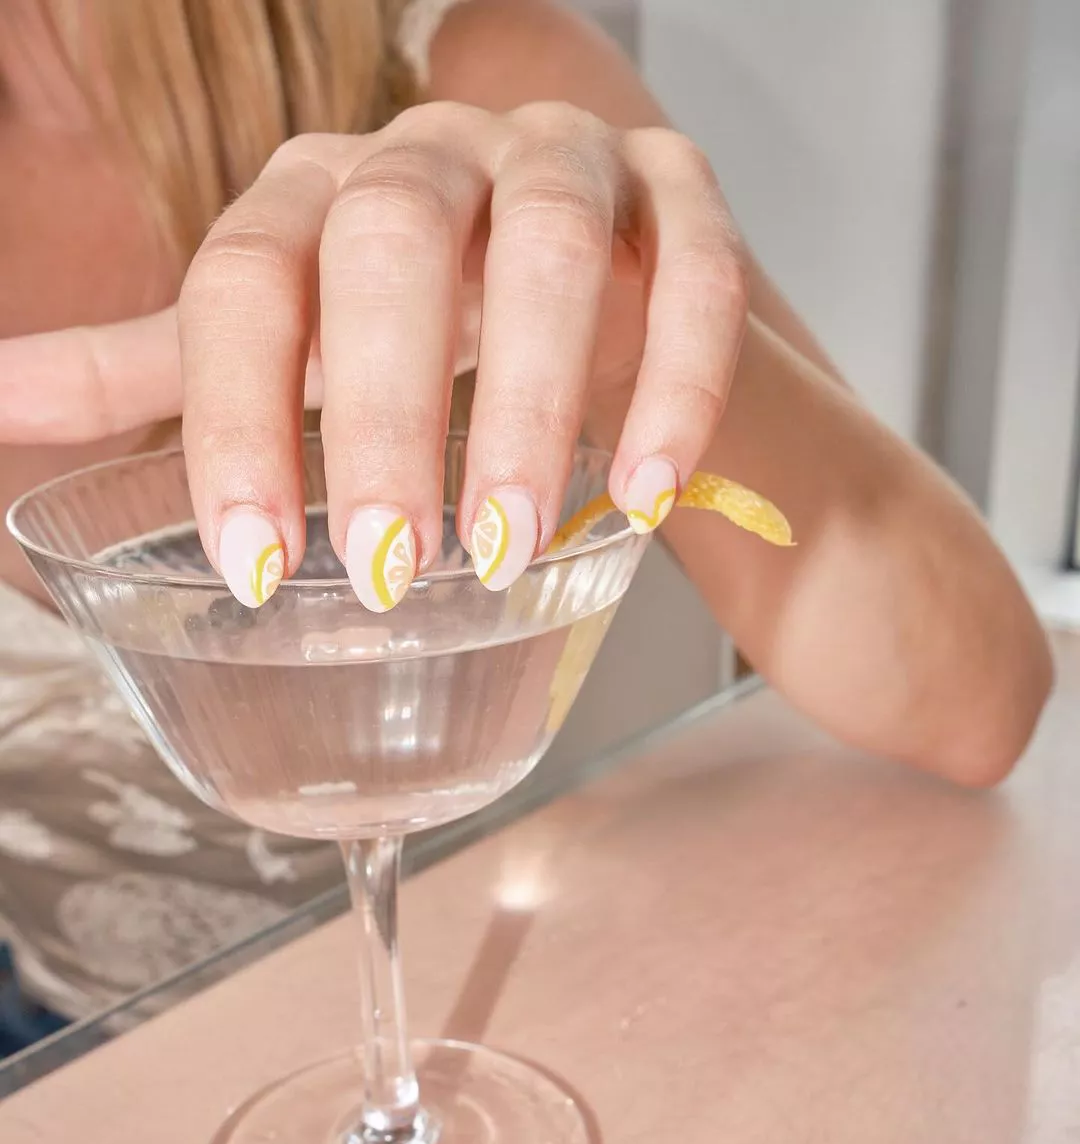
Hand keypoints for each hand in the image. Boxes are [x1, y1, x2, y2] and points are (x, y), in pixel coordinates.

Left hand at [1, 102, 747, 607]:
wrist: (588, 314)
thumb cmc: (423, 344)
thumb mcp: (289, 356)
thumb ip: (163, 374)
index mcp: (314, 194)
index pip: (246, 278)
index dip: (237, 417)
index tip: (256, 563)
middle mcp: (431, 156)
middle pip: (387, 246)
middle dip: (382, 417)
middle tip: (391, 568)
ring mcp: (562, 162)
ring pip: (544, 247)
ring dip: (523, 406)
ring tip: (506, 547)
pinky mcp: (678, 196)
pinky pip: (692, 265)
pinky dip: (673, 377)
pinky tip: (644, 488)